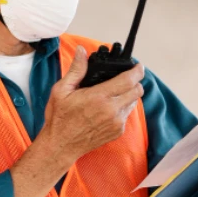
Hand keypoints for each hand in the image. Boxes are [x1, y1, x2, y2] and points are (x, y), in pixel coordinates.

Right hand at [40, 45, 144, 162]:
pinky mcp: (118, 131)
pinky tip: (109, 106)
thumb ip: (76, 70)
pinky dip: (123, 107)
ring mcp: (117, 122)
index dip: (137, 71)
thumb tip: (82, 51)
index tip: (138, 66)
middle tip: (125, 77)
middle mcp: (112, 110)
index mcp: (99, 97)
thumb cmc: (59, 118)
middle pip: (137, 90)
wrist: (61, 145)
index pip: (129, 80)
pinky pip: (127, 114)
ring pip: (134, 102)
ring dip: (129, 94)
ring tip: (115, 92)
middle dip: (135, 81)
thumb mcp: (62, 90)